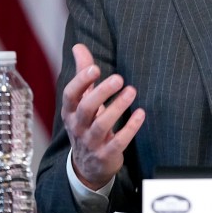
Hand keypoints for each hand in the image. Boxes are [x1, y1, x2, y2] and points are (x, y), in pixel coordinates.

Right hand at [61, 43, 145, 189]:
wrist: (87, 166)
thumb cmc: (87, 123)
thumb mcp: (82, 100)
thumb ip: (83, 73)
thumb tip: (78, 46)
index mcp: (70, 111)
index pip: (70, 95)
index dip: (81, 82)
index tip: (94, 68)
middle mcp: (78, 126)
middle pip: (85, 109)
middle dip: (101, 93)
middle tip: (119, 78)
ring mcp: (91, 142)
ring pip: (102, 125)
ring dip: (118, 107)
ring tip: (132, 91)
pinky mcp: (106, 155)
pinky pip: (118, 142)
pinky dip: (130, 128)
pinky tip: (141, 113)